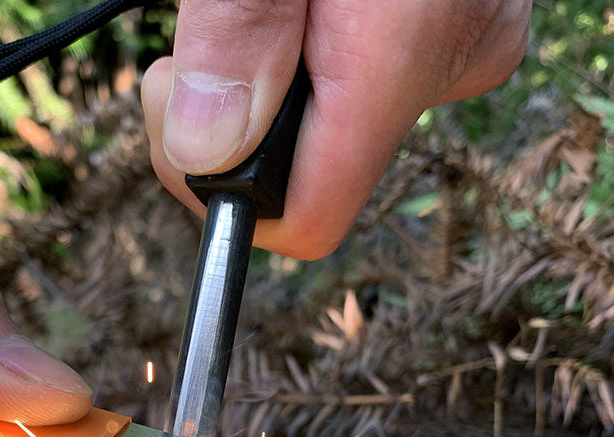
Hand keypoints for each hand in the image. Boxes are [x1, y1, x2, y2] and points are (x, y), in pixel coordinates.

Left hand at [141, 0, 531, 258]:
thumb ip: (242, 26)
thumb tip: (209, 150)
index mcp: (405, 53)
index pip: (306, 218)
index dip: (230, 200)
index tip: (182, 127)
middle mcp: (445, 66)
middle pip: (310, 177)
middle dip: (234, 132)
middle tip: (200, 41)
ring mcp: (451, 50)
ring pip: (329, 135)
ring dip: (264, 93)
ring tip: (253, 5)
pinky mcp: (443, 33)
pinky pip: (354, 94)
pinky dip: (300, 68)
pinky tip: (293, 11)